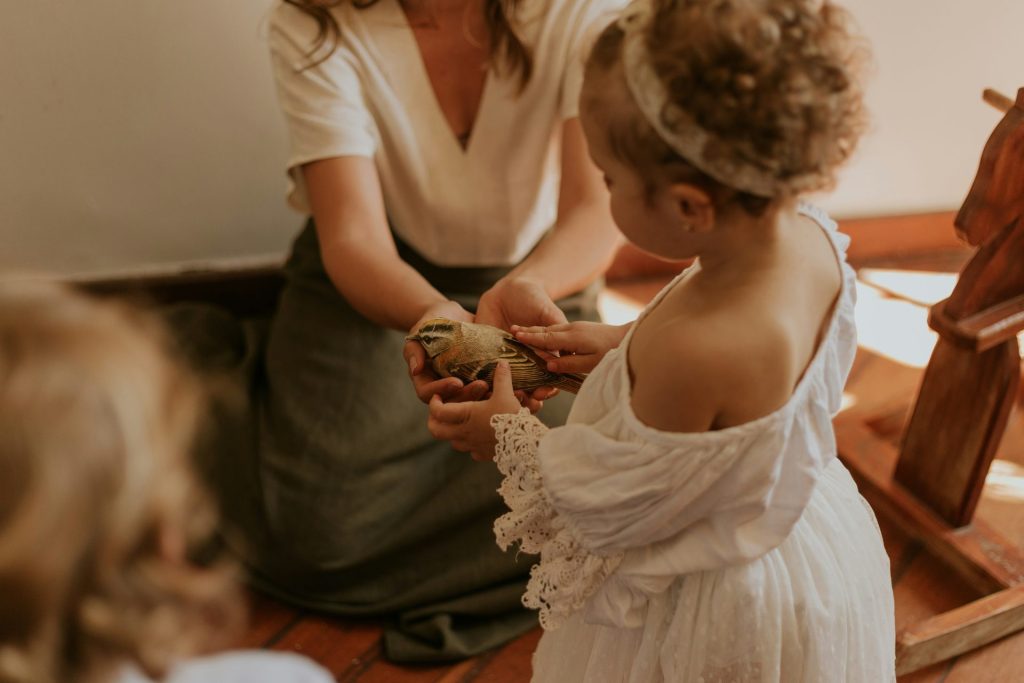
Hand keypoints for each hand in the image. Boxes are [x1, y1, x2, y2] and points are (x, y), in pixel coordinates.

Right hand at [404, 301, 488, 403]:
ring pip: (470, 399)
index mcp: (425, 380)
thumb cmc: (431, 322)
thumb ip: (415, 349)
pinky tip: (511, 385)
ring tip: (497, 388)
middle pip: (452, 401)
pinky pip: (486, 389)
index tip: (456, 382)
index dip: (442, 390)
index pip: (428, 393)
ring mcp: (461, 385)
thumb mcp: (420, 332)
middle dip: (467, 396)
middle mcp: (442, 387)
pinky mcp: (476, 379)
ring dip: (484, 397)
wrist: (452, 314)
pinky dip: (497, 389)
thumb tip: (416, 370)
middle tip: (482, 386)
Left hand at [427, 360, 521, 460]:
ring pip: (453, 442)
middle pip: (436, 431)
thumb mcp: (506, 394)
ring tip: (460, 424)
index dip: (434, 403)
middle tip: (440, 413)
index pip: (438, 411)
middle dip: (434, 421)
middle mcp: (464, 433)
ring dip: (452, 433)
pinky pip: (472, 451)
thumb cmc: (511, 416)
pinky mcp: (484, 455)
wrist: (525, 442)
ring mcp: (473, 446)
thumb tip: (502, 363)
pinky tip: (479, 438)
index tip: (437, 397)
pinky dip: (472, 445)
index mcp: (465, 415)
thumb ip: (501, 378)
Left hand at [477, 276, 566, 406]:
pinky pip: (484, 371)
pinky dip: (483, 381)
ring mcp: (505, 360)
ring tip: (506, 399)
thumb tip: (564, 354)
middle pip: (527, 387)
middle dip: (528, 397)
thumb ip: (556, 332)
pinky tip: (484, 387)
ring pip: (505, 385)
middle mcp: (525, 363)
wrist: (508, 288)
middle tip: (526, 401)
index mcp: (543, 356)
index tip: (546, 392)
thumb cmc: (534, 298)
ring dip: (506, 395)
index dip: (548, 388)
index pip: (548, 378)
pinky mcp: (486, 354)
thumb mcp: (549, 313)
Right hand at [512, 321, 631, 373]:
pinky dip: (545, 331)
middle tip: (511, 331)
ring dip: (535, 330)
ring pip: (550, 329)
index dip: (530, 339)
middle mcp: (571, 329)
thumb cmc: (610, 353)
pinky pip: (557, 329)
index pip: (546, 339)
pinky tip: (541, 334)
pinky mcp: (579, 328)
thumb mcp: (590, 363)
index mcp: (572, 338)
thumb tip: (549, 365)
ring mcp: (575, 327)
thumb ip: (569, 364)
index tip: (515, 336)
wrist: (627, 337)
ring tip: (520, 330)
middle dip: (528, 331)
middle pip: (544, 331)